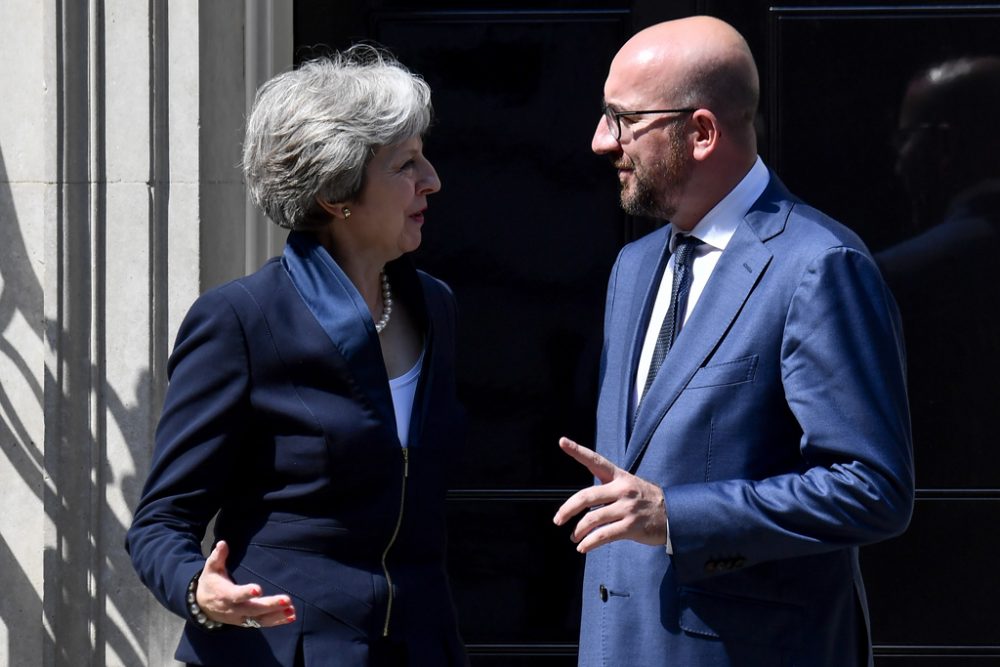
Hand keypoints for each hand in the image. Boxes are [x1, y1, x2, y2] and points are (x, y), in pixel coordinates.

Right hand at [196, 541, 295, 627]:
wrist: (203, 607)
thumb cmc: (211, 583)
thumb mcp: (211, 569)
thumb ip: (217, 557)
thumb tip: (223, 543)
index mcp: (225, 595)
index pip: (236, 595)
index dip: (246, 593)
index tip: (258, 589)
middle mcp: (234, 609)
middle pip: (253, 609)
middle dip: (271, 605)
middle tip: (287, 600)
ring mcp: (241, 618)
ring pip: (260, 619)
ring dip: (277, 615)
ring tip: (291, 610)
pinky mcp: (246, 622)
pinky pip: (262, 623)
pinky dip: (277, 621)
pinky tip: (291, 616)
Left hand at [552, 437, 666, 552]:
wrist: (676, 515)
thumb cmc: (646, 501)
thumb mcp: (629, 486)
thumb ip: (606, 491)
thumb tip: (580, 508)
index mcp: (619, 477)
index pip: (595, 461)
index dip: (578, 451)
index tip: (562, 441)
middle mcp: (622, 490)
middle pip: (586, 496)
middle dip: (568, 509)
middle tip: (558, 520)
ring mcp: (627, 508)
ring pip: (592, 519)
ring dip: (579, 531)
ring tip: (574, 538)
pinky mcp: (631, 526)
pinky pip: (604, 535)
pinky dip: (589, 543)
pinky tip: (583, 547)